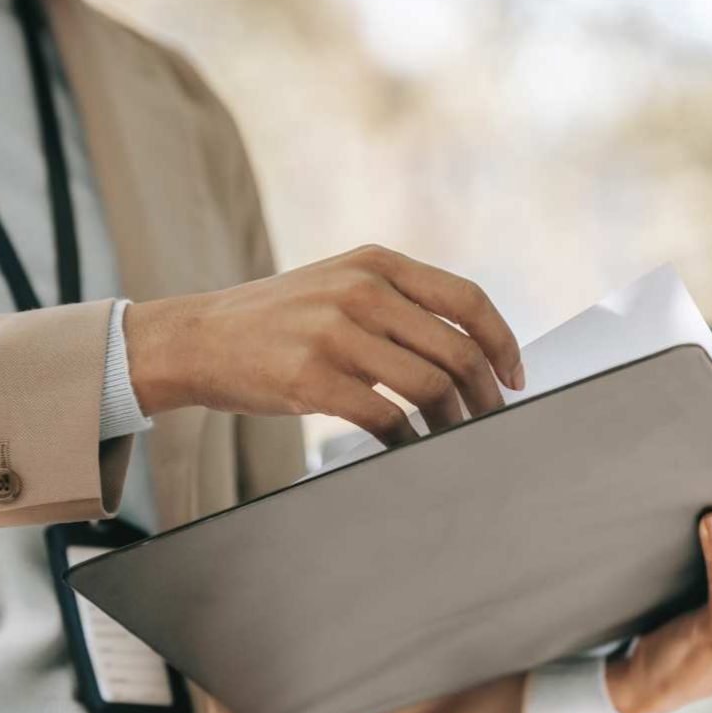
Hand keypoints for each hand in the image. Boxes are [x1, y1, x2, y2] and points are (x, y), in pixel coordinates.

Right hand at [123, 244, 524, 444]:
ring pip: (430, 386)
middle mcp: (360, 290)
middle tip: (491, 420)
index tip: (516, 376)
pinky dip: (409, 441)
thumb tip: (470, 354)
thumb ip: (398, 304)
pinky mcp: (310, 377)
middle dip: (486, 394)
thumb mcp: (339, 285)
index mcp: (376, 263)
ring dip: (453, 422)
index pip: (467, 299)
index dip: (503, 342)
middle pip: (457, 349)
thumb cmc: (277, 322)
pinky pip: (386, 418)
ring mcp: (334, 332)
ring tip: (454, 439)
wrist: (195, 338)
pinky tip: (411, 449)